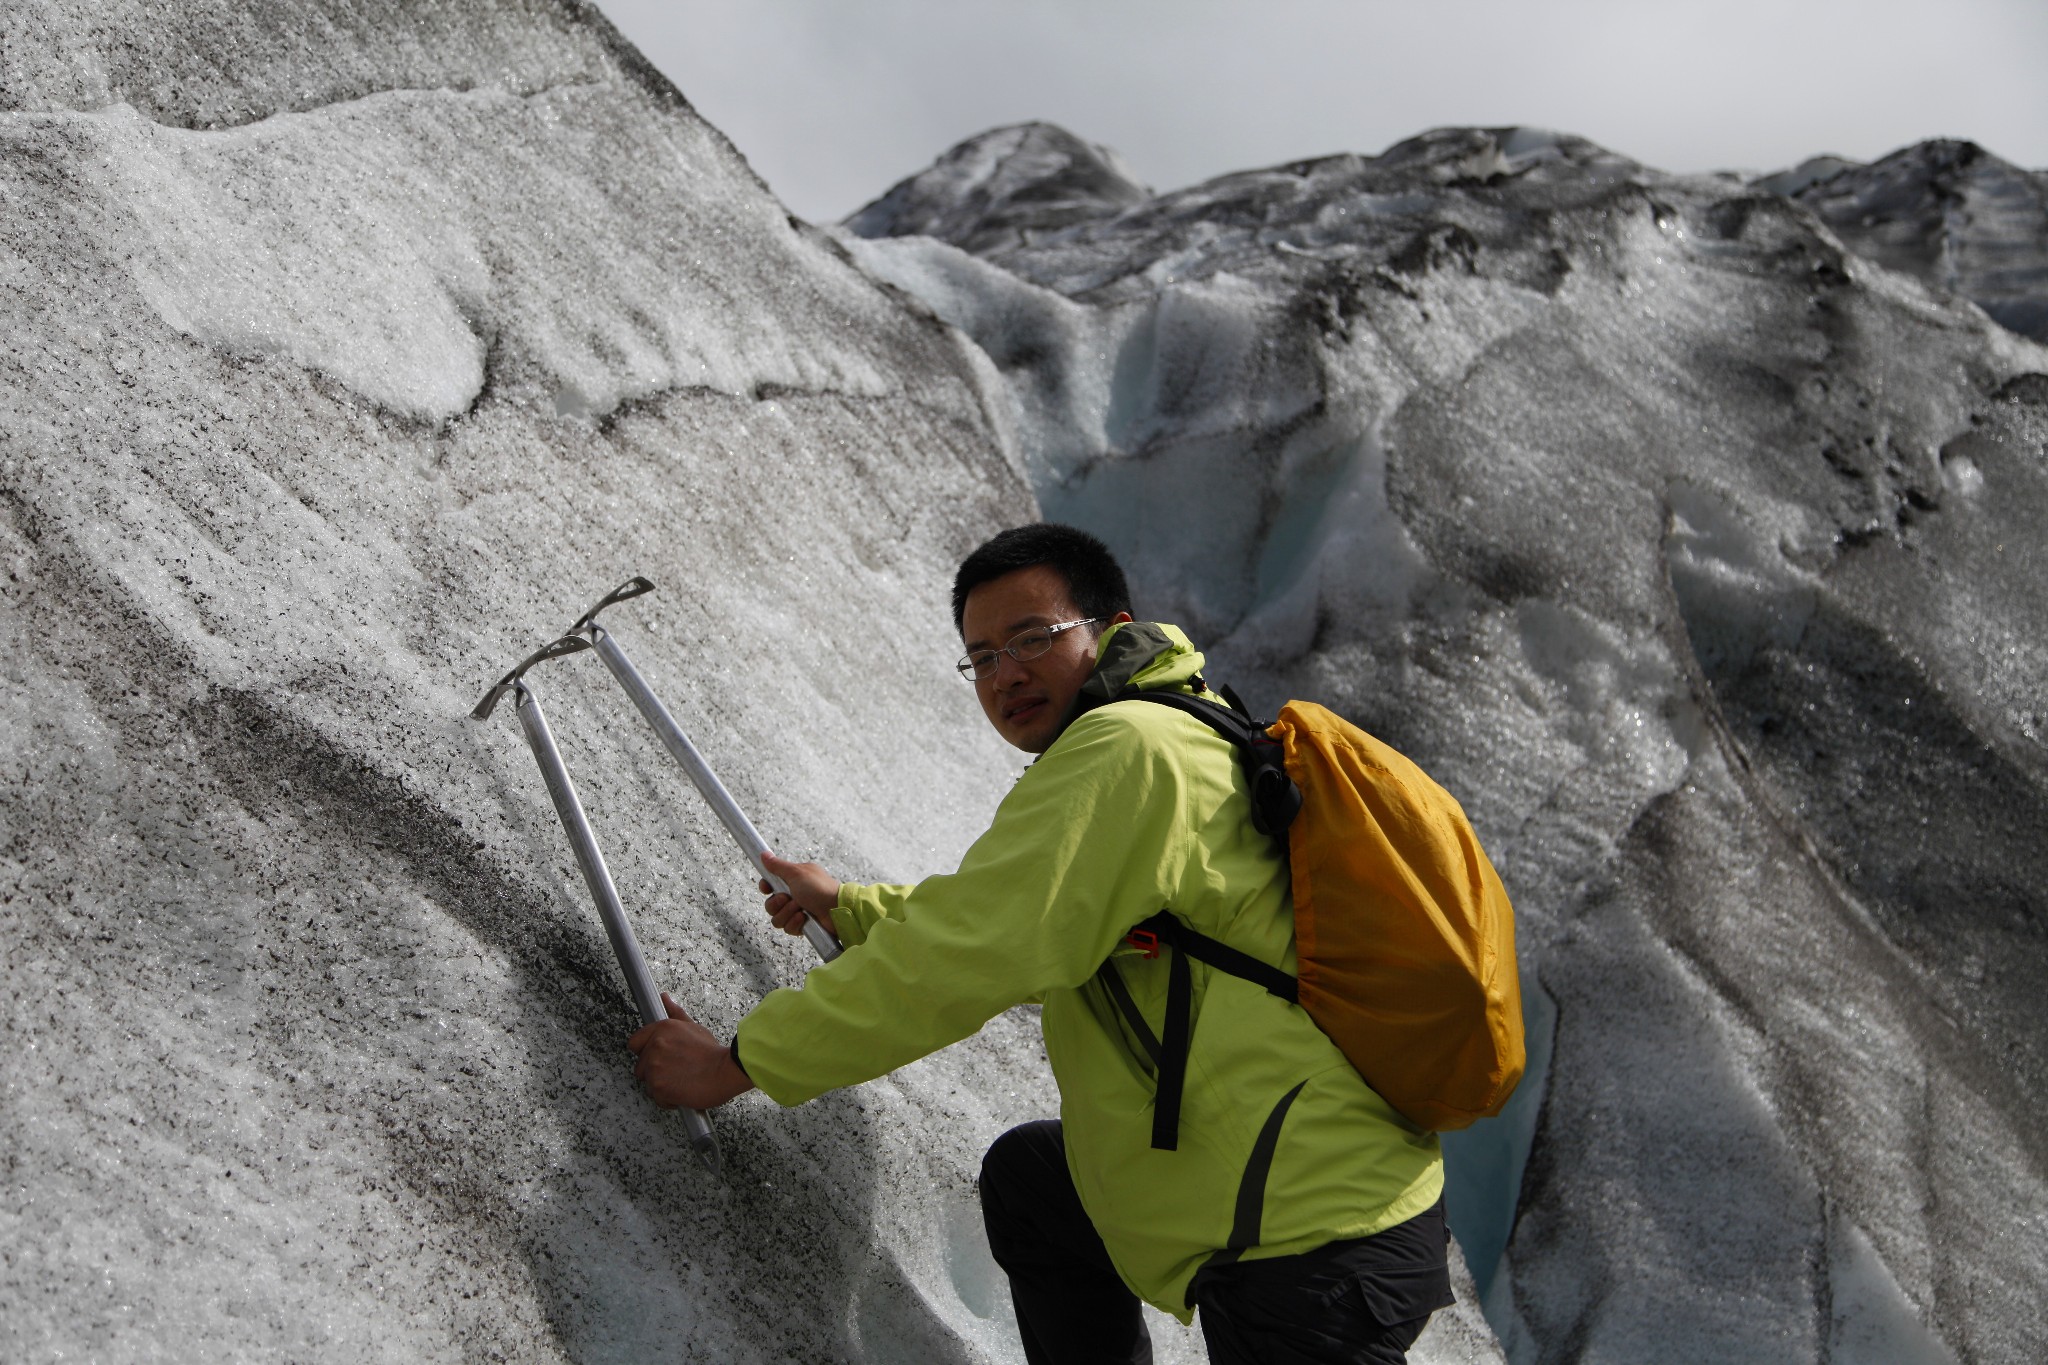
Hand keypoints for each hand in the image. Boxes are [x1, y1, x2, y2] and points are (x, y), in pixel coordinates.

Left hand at [628, 993, 753, 1109]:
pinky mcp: (658, 1087)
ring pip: (648, 1084)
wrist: (725, 1071)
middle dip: (655, 1072)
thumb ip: (674, 1013)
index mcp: (661, 1030)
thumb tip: (664, 998)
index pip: (634, 1043)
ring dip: (662, 1086)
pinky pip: (657, 1098)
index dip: (645, 1053)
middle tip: (675, 1071)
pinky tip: (682, 1091)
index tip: (658, 1058)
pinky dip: (668, 1100)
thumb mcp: (693, 1027)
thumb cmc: (712, 1052)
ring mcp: (654, 1067)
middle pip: (640, 1067)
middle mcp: (654, 1047)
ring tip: (681, 1081)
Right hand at [759, 851, 837, 939]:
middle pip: (771, 904)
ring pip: (778, 918)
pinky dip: (795, 923)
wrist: (837, 909)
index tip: (766, 888)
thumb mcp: (796, 873)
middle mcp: (795, 895)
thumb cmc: (820, 888)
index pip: (770, 884)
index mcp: (793, 880)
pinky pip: (788, 928)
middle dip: (777, 903)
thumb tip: (764, 854)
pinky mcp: (802, 925)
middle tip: (789, 899)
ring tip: (801, 909)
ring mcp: (798, 911)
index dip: (766, 887)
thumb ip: (778, 866)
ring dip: (788, 913)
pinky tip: (804, 918)